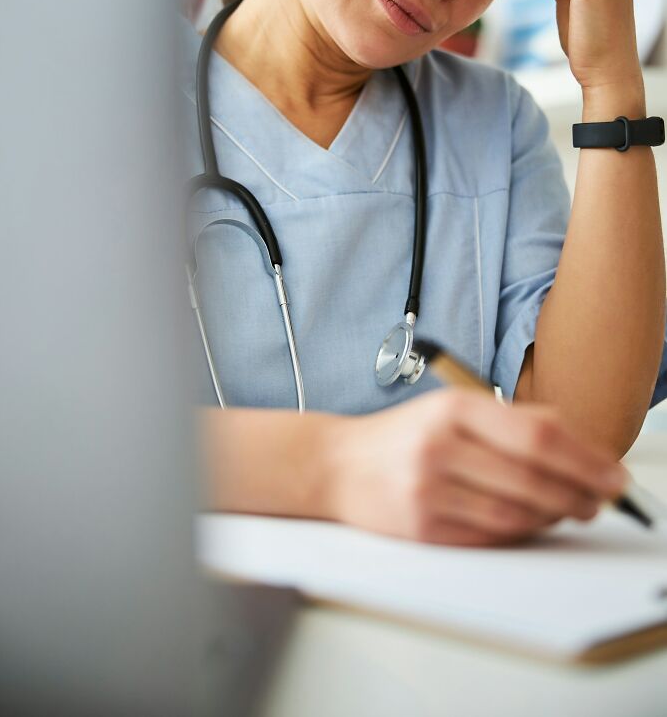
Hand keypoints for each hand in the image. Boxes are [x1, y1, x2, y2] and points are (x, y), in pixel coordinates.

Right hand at [330, 389, 628, 546]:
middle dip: (578, 495)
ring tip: (567, 511)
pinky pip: (489, 539)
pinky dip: (518, 535)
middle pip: (533, 479)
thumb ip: (510, 420)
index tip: (613, 475)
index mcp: (454, 410)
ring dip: (552, 518)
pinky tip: (528, 524)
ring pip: (516, 515)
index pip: (538, 435)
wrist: (335, 466)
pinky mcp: (422, 529)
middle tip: (600, 501)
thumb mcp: (449, 410)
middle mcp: (440, 447)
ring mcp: (429, 491)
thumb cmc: (402, 437)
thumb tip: (575, 440)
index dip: (586, 458)